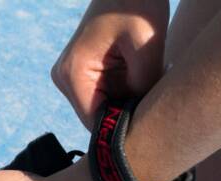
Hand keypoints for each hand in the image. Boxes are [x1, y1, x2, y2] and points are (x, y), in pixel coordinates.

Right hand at [52, 0, 167, 128]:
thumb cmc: (137, 3)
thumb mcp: (146, 46)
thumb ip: (142, 86)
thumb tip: (142, 118)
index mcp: (72, 73)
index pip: (94, 121)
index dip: (120, 129)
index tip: (149, 126)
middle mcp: (65, 78)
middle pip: (97, 116)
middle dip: (125, 114)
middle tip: (155, 103)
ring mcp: (71, 75)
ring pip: (103, 107)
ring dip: (126, 102)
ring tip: (150, 85)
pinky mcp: (82, 71)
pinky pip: (105, 94)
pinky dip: (124, 92)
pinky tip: (142, 78)